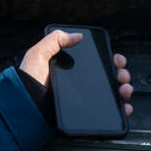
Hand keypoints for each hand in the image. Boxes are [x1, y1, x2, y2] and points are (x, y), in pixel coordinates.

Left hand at [19, 29, 133, 115]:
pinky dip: (120, 109)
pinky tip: (124, 106)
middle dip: (121, 74)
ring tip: (123, 90)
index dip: (111, 60)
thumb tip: (78, 35)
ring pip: (112, 94)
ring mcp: (84, 101)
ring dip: (124, 90)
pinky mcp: (85, 116)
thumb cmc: (27, 83)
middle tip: (121, 75)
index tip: (116, 59)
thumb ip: (55, 40)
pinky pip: (107, 112)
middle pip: (109, 78)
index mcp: (71, 70)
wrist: (26, 108)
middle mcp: (79, 85)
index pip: (97, 63)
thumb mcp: (37, 55)